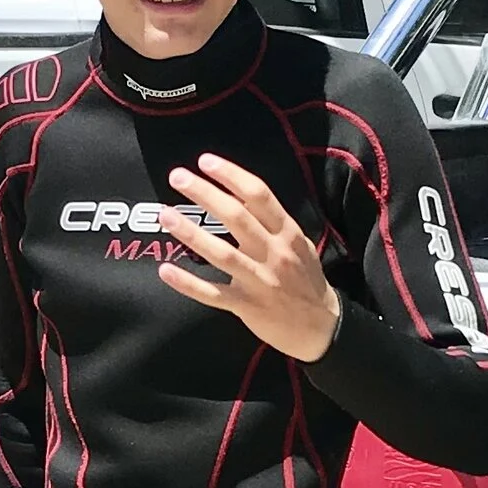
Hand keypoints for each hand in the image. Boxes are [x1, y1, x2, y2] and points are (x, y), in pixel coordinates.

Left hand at [156, 154, 341, 362]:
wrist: (322, 327)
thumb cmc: (305, 279)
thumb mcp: (298, 243)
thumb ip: (272, 221)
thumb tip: (239, 192)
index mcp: (287, 233)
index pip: (259, 195)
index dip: (231, 175)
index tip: (205, 161)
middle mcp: (274, 253)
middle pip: (237, 217)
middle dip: (205, 194)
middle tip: (177, 177)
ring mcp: (260, 280)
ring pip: (222, 254)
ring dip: (191, 232)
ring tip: (165, 214)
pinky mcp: (247, 306)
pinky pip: (213, 294)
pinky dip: (188, 283)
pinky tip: (165, 270)